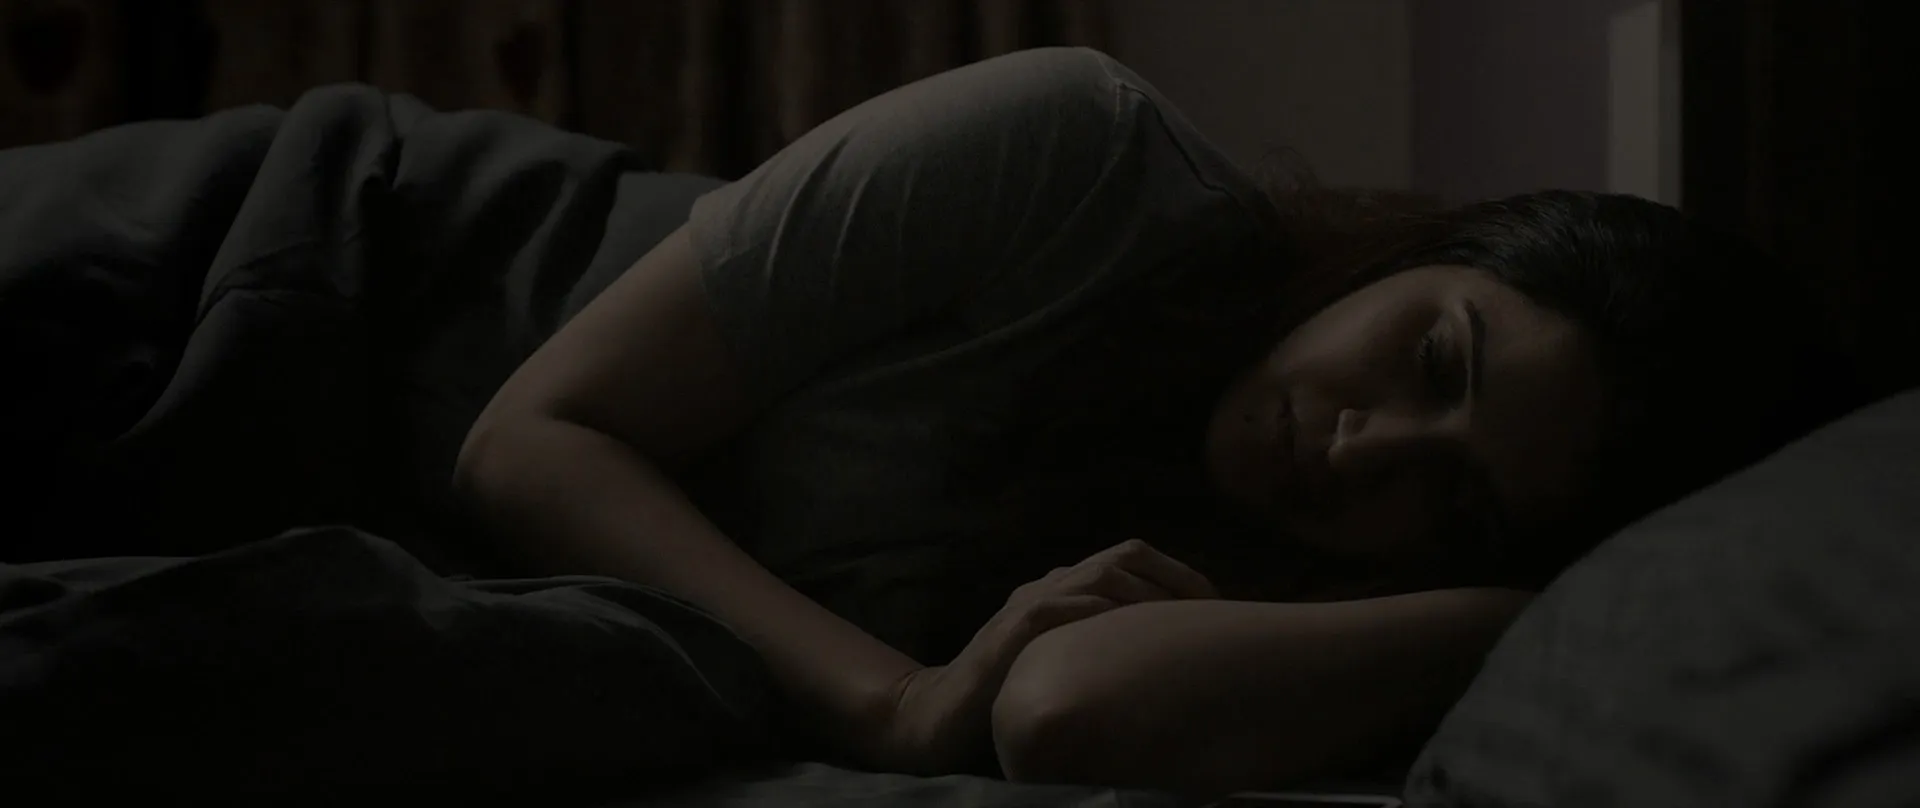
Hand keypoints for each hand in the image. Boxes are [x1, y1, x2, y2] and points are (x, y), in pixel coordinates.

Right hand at [876, 539, 1217, 774]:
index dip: (1179, 575)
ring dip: (1146, 594)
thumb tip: (1175, 660)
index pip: (1132, 559)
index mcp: (1067, 589)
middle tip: (1211, 610)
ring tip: (1181, 622)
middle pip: (1124, 556)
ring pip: (1099, 575)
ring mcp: (1029, 603)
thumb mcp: (1070, 664)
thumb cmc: (1013, 695)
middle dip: (1174, 577)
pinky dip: (1097, 615)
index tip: (1216, 605)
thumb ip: (1107, 649)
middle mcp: (1051, 586)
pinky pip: (1060, 609)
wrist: (942, 715)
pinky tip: (1126, 634)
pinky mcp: (1012, 632)